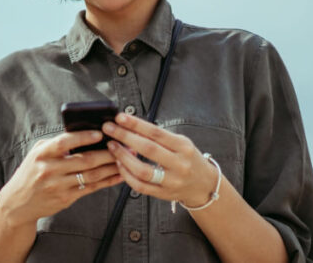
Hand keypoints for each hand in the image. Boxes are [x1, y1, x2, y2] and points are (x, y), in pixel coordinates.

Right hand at [0, 130, 122, 227]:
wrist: (18, 202)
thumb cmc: (31, 173)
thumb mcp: (37, 153)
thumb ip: (56, 144)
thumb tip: (83, 134)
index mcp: (42, 154)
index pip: (64, 142)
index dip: (83, 137)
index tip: (100, 133)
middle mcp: (49, 170)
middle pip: (84, 160)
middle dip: (107, 153)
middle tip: (122, 147)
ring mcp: (58, 186)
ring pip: (91, 175)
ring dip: (111, 167)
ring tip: (125, 160)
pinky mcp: (65, 199)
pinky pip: (91, 189)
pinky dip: (106, 182)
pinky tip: (117, 176)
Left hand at [103, 113, 217, 207]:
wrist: (203, 185)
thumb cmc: (188, 158)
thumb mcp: (180, 142)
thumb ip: (158, 136)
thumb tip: (131, 125)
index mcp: (183, 146)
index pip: (156, 133)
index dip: (136, 124)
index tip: (119, 117)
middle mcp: (179, 164)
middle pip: (148, 149)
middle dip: (124, 137)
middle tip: (109, 129)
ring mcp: (172, 181)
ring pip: (142, 170)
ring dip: (123, 157)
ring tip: (112, 146)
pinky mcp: (163, 194)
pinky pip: (140, 186)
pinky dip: (126, 175)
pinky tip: (119, 164)